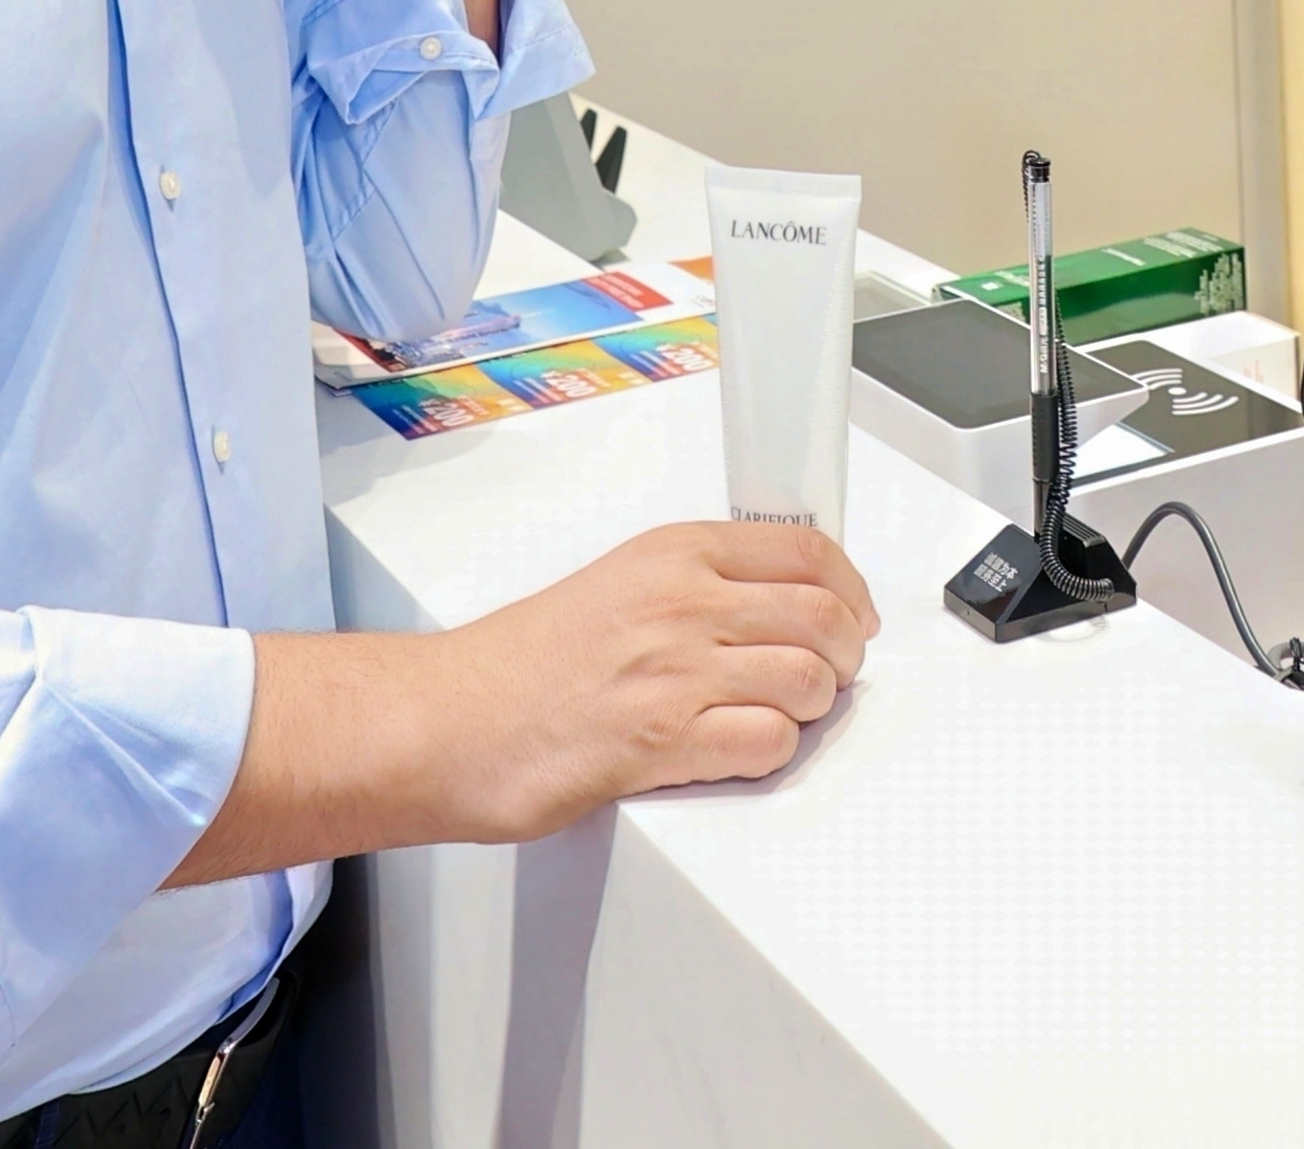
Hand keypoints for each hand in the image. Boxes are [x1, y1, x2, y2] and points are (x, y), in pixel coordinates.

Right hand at [429, 520, 872, 837]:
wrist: (449, 720)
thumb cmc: (521, 663)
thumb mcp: (618, 584)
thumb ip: (695, 584)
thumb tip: (778, 603)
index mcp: (674, 553)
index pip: (807, 551)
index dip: (849, 589)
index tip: (854, 615)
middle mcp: (682, 602)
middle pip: (822, 615)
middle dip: (844, 654)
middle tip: (832, 675)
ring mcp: (675, 672)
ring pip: (808, 681)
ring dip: (812, 708)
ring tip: (783, 716)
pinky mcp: (663, 743)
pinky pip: (768, 744)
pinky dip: (771, 753)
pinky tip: (742, 750)